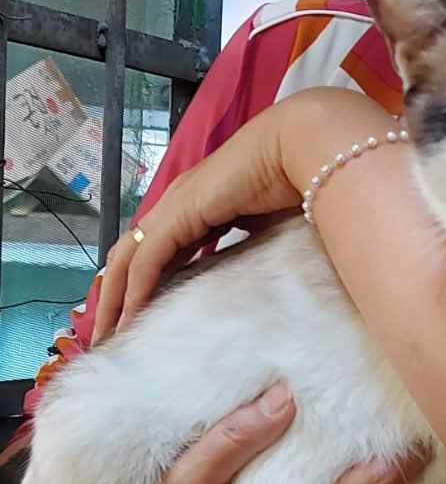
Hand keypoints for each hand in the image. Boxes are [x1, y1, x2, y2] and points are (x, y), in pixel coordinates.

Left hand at [92, 89, 328, 341]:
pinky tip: (132, 315)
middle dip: (115, 294)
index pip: (156, 249)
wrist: (298, 150)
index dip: (142, 281)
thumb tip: (254, 271)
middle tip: (109, 332)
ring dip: (116, 297)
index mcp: (196, 205)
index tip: (138, 313)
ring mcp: (174, 206)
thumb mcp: (263, 225)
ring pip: (129, 259)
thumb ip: (248, 244)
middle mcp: (177, 204)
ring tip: (110, 333)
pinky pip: (148, 259)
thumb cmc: (294, 182)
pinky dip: (136, 289)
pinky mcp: (179, 215)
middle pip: (130, 254)